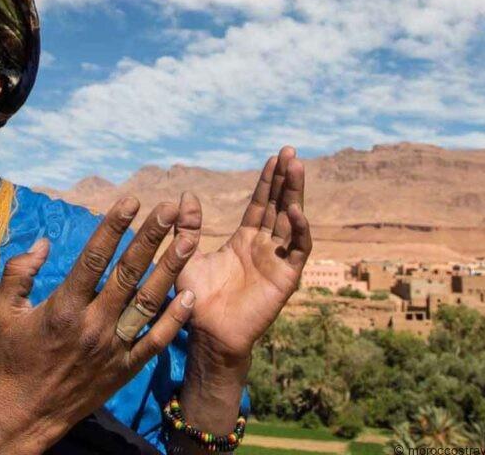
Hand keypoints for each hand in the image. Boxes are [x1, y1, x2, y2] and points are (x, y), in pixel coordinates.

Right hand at [0, 195, 202, 451]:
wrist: (28, 413)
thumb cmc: (14, 357)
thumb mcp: (3, 311)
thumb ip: (19, 272)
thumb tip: (44, 242)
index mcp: (64, 307)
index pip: (94, 258)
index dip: (114, 226)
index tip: (131, 200)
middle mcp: (93, 324)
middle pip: (128, 273)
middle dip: (150, 237)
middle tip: (170, 209)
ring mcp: (114, 347)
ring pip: (148, 302)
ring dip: (170, 270)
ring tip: (189, 241)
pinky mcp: (127, 368)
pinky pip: (156, 341)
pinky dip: (175, 319)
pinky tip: (190, 295)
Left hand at [176, 146, 312, 361]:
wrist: (207, 333)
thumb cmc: (196, 299)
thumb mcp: (187, 255)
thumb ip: (188, 227)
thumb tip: (184, 196)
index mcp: (245, 241)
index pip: (260, 204)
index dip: (268, 182)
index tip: (274, 157)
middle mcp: (265, 248)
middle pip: (279, 206)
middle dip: (286, 180)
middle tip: (290, 152)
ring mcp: (278, 261)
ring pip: (292, 221)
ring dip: (295, 195)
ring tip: (296, 167)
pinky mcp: (286, 278)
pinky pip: (298, 250)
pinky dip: (300, 230)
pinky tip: (295, 210)